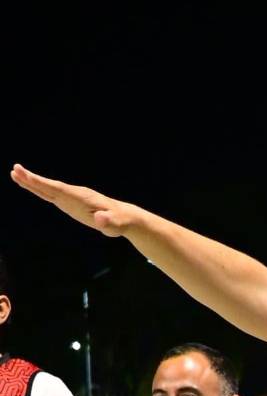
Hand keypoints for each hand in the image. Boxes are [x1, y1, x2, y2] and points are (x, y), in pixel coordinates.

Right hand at [10, 165, 141, 236]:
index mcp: (81, 197)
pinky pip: (52, 195)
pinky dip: (40, 189)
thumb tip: (100, 221)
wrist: (124, 217)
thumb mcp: (115, 225)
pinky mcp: (71, 202)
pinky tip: (30, 186)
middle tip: (14, 170)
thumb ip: (108, 222)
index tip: (26, 176)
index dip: (41, 183)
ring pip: (49, 189)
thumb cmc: (119, 222)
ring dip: (33, 182)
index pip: (57, 189)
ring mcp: (72, 197)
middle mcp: (74, 194)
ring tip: (15, 174)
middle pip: (49, 186)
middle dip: (32, 179)